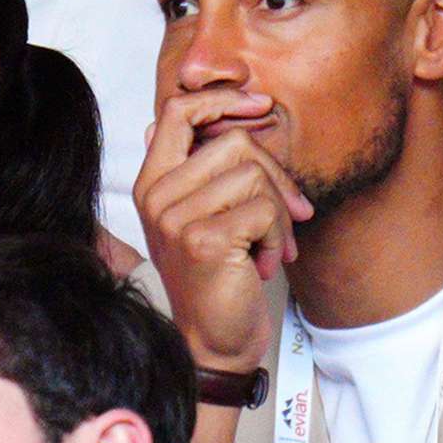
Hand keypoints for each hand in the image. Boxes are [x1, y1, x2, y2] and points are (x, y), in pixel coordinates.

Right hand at [134, 89, 312, 370]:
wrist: (213, 343)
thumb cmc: (217, 278)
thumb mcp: (203, 217)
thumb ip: (203, 169)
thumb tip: (213, 113)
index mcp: (153, 182)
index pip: (176, 111)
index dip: (222, 99)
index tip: (260, 105)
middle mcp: (157, 195)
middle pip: (235, 142)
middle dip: (277, 177)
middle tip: (290, 214)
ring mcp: (175, 217)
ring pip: (255, 175)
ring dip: (280, 215)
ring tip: (270, 246)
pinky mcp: (203, 239)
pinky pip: (265, 210)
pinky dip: (279, 237)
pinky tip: (265, 263)